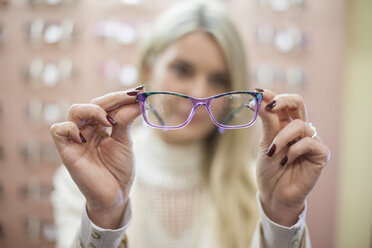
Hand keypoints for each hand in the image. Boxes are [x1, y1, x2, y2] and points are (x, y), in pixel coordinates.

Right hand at [50, 87, 142, 228]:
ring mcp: (76, 139)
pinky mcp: (66, 151)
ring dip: (94, 110)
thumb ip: (126, 121)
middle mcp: (87, 129)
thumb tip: (136, 101)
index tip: (139, 91)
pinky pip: (59, 130)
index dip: (121, 96)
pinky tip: (86, 136)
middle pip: (93, 103)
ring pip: (75, 111)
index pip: (107, 104)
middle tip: (131, 98)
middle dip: (113, 99)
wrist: (114, 195)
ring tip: (109, 121)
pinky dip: (71, 128)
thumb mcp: (125, 142)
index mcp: (102, 126)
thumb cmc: (119, 169)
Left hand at [255, 89, 329, 225]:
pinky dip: (293, 151)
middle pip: (298, 102)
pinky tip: (286, 162)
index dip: (271, 95)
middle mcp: (299, 129)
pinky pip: (308, 143)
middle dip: (283, 100)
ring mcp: (310, 140)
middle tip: (269, 106)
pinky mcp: (320, 154)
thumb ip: (267, 122)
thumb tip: (258, 100)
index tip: (256, 92)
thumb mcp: (265, 143)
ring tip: (273, 153)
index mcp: (284, 124)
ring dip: (282, 138)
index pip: (282, 103)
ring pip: (300, 125)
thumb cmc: (270, 169)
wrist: (274, 194)